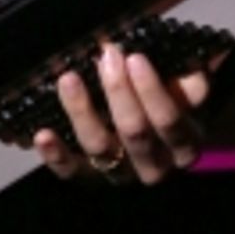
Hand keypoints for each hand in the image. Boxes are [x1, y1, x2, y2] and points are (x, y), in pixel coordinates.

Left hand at [33, 42, 209, 187]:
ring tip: (69, 79)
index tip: (135, 57)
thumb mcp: (188, 91)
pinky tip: (43, 135)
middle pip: (134, 133)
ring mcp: (121, 174)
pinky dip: (56, 155)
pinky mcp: (91, 177)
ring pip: (100, 148)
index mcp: (184, 144)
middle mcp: (155, 167)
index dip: (151, 91)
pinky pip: (72, 172)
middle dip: (118, 91)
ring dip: (82, 112)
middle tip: (106, 56)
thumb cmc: (172, 99)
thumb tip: (190, 72)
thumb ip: (190, 81)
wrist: (158, 133)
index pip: (169, 122)